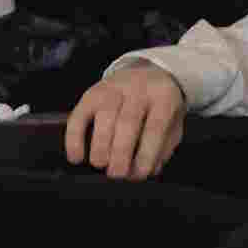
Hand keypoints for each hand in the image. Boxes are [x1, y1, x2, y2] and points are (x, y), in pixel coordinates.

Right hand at [65, 67, 187, 178]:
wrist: (148, 72)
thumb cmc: (159, 106)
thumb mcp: (173, 123)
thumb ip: (162, 148)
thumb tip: (143, 170)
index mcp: (163, 96)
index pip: (155, 126)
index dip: (146, 153)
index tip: (139, 174)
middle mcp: (138, 88)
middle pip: (128, 120)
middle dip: (120, 152)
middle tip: (117, 174)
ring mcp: (114, 88)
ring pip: (104, 114)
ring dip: (100, 144)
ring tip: (100, 164)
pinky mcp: (92, 93)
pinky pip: (79, 114)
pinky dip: (74, 138)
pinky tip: (76, 158)